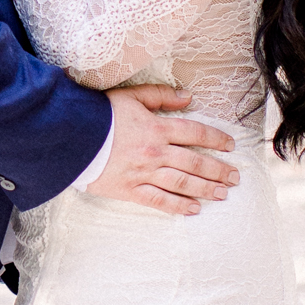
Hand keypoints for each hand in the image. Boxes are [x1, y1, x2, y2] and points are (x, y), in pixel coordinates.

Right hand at [91, 85, 238, 216]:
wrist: (69, 136)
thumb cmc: (99, 114)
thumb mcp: (130, 96)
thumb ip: (161, 95)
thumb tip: (188, 97)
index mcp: (156, 128)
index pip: (195, 132)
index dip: (215, 138)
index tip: (230, 145)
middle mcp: (155, 152)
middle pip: (195, 162)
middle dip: (218, 170)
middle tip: (235, 177)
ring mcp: (143, 173)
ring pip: (182, 183)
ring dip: (205, 188)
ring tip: (223, 193)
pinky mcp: (130, 190)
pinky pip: (159, 201)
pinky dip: (178, 206)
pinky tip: (194, 209)